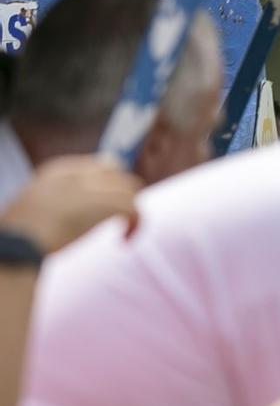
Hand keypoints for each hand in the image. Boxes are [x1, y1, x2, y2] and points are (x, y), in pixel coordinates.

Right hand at [2, 157, 139, 252]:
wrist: (16, 242)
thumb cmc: (21, 233)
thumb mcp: (37, 205)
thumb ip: (60, 197)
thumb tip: (81, 208)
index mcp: (58, 170)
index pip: (102, 164)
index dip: (113, 183)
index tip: (112, 204)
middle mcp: (75, 173)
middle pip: (118, 173)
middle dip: (124, 194)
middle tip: (120, 217)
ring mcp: (88, 186)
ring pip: (129, 188)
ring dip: (132, 210)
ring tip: (127, 230)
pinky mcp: (101, 203)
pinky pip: (134, 207)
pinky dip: (137, 223)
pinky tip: (126, 240)